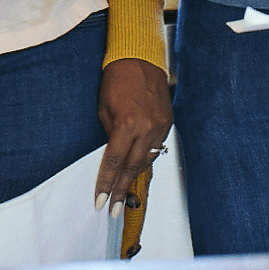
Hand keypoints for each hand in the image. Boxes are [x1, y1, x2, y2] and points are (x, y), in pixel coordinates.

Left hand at [95, 57, 172, 218]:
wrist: (140, 58)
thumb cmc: (117, 80)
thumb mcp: (104, 109)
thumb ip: (109, 135)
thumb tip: (111, 157)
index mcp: (127, 124)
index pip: (113, 162)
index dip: (106, 184)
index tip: (100, 201)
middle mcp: (147, 128)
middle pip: (132, 168)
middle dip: (121, 191)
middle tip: (114, 211)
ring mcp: (160, 126)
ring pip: (146, 160)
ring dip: (133, 178)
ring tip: (124, 195)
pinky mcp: (168, 123)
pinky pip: (156, 148)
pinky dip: (145, 159)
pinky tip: (137, 170)